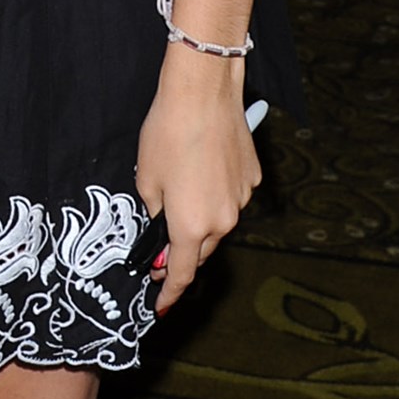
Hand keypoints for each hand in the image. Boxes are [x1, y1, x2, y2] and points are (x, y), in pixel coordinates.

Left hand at [136, 53, 258, 311]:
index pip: (181, 272)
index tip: (160, 306)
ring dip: (200, 217)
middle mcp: (223, 219)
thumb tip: (161, 226)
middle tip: (161, 242)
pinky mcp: (252, 177)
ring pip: (218, 222)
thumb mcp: (146, 179)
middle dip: (182, 250)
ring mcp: (241, 198)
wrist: (203, 93)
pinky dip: (216, 192)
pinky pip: (230, 196)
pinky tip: (201, 167)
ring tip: (181, 187)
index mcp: (192, 226)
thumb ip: (154, 212)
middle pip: (201, 249)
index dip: (169, 292)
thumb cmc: (167, 133)